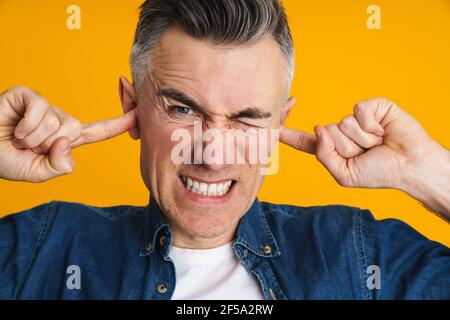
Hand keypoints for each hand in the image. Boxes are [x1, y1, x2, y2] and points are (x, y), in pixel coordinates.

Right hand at [0, 86, 136, 182]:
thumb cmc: (7, 160)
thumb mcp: (38, 173)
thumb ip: (58, 166)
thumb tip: (68, 143)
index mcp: (66, 139)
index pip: (98, 131)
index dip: (119, 124)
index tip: (139, 114)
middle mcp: (59, 121)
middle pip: (75, 129)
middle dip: (50, 144)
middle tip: (29, 147)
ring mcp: (45, 107)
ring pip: (58, 122)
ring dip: (34, 138)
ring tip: (19, 138)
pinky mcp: (29, 96)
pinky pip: (41, 109)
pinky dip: (27, 126)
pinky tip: (14, 128)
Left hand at [280, 98, 449, 215]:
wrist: (411, 166)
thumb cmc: (379, 173)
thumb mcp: (344, 175)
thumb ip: (325, 156)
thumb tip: (318, 128)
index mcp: (332, 150)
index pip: (305, 142)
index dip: (288, 135)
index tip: (272, 128)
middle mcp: (341, 132)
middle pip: (326, 133)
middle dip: (347, 146)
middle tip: (367, 152)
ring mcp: (355, 119)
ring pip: (343, 123)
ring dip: (362, 139)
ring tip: (378, 144)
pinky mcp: (371, 107)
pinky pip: (358, 111)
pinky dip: (371, 124)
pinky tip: (383, 130)